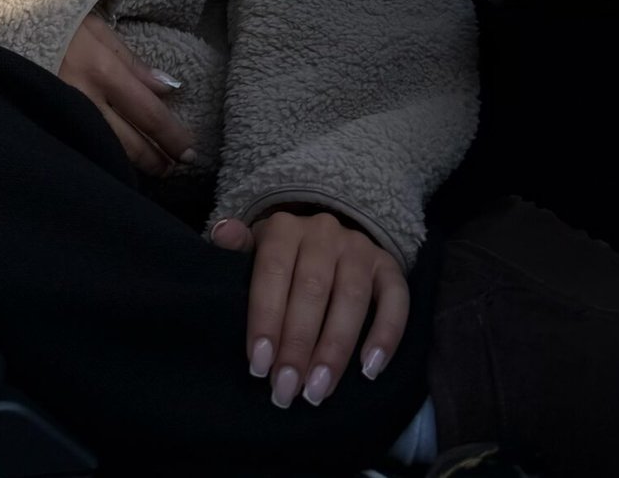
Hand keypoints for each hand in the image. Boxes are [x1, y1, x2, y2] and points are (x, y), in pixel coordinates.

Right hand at [58, 10, 195, 177]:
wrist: (5, 17)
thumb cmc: (58, 18)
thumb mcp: (98, 29)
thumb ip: (132, 62)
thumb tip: (167, 88)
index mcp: (103, 71)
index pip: (149, 114)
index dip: (172, 137)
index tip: (190, 152)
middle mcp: (84, 99)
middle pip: (128, 142)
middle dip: (156, 159)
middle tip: (174, 168)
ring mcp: (61, 113)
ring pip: (104, 150)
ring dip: (131, 163)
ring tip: (151, 170)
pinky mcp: (44, 121)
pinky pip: (78, 145)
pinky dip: (99, 156)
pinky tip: (110, 162)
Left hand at [211, 209, 408, 409]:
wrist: (324, 240)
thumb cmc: (280, 260)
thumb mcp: (254, 251)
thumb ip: (237, 248)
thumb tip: (222, 234)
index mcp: (285, 228)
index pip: (273, 270)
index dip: (266, 318)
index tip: (259, 366)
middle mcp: (324, 232)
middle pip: (313, 288)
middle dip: (299, 344)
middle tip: (287, 389)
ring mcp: (359, 247)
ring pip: (352, 296)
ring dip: (335, 347)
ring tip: (319, 389)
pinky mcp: (388, 265)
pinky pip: (396, 298)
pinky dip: (386, 333)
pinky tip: (369, 369)